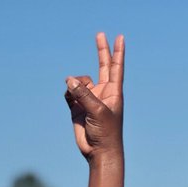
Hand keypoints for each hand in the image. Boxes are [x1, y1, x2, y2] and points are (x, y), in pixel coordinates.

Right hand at [64, 33, 124, 160]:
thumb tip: (69, 79)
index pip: (116, 66)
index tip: (120, 37)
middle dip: (101, 51)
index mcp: (113, 91)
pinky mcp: (77, 109)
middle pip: (102, 66)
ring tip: (73, 91)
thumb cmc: (106, 131)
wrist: (99, 151)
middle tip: (99, 34)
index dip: (118, 51)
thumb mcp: (96, 110)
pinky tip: (68, 95)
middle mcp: (102, 92)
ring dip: (76, 84)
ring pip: (80, 83)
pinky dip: (68, 93)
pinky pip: (70, 94)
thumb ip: (83, 94)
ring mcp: (89, 100)